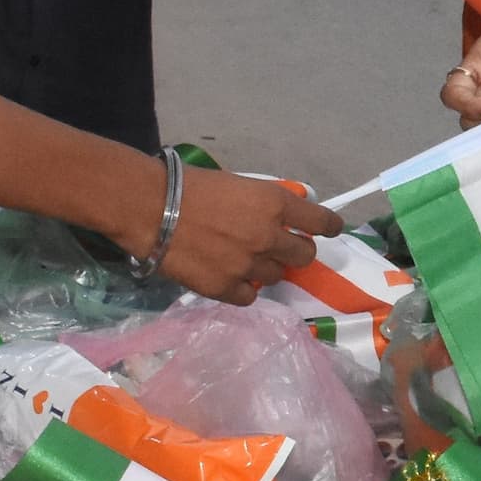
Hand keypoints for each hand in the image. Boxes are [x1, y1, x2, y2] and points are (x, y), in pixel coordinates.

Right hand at [159, 166, 338, 305]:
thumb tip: (279, 216)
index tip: (331, 229)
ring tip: (241, 259)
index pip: (320, 221)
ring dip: (265, 269)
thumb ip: (263, 203)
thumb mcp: (237, 184)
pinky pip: (248, 296)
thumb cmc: (187, 185)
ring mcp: (248, 266)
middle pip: (304, 255)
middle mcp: (269, 237)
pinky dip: (242, 288)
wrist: (148, 207)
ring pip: (275, 277)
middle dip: (296, 251)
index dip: (329, 226)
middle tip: (280, 248)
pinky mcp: (225, 288)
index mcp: (274, 204)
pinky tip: (227, 277)